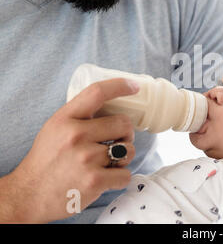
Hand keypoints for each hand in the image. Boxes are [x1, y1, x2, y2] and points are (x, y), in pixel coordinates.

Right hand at [7, 78, 138, 222]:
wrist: (29, 196)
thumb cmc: (47, 160)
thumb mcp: (55, 128)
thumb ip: (80, 117)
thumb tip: (113, 107)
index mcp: (65, 118)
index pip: (97, 92)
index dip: (120, 86)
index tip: (134, 86)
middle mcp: (76, 135)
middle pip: (124, 123)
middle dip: (126, 134)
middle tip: (117, 142)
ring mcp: (86, 158)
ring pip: (128, 150)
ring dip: (123, 157)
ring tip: (107, 163)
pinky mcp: (94, 181)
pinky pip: (125, 174)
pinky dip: (119, 178)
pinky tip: (105, 179)